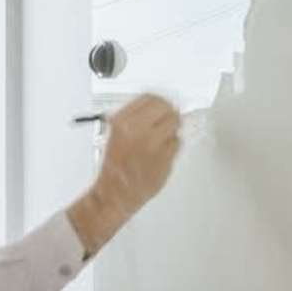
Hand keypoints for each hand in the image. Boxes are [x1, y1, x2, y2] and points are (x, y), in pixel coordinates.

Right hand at [66, 93, 184, 253]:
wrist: (116, 192)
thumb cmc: (114, 167)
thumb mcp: (114, 134)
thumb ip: (133, 118)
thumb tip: (152, 107)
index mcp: (123, 123)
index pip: (150, 98)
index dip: (158, 100)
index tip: (161, 103)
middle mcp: (139, 131)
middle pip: (167, 108)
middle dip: (168, 111)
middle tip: (167, 116)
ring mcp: (155, 145)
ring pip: (175, 124)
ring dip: (172, 128)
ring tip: (162, 136)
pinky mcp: (166, 158)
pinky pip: (177, 142)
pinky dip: (172, 144)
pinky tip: (162, 150)